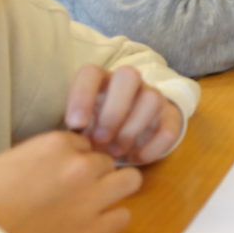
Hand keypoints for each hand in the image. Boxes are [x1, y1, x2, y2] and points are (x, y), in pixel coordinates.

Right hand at [0, 131, 141, 232]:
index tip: (64, 174)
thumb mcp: (8, 164)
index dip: (75, 160)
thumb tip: (54, 166)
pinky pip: (123, 217)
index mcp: (55, 145)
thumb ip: (41, 159)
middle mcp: (80, 166)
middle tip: (78, 192)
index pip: (84, 144)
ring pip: (130, 181)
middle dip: (96, 175)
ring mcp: (92, 197)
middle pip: (107, 162)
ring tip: (95, 204)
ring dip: (115, 191)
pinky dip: (111, 222)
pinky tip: (93, 228)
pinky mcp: (95, 230)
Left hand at [65, 65, 181, 164]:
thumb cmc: (93, 129)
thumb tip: (64, 143)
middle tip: (99, 140)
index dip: (82, 96)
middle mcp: (128, 82)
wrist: (125, 134)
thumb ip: (73, 129)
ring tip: (116, 152)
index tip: (75, 125)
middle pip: (129, 75)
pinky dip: (153, 146)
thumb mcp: (79, 125)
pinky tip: (135, 159)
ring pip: (152, 98)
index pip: (91, 73)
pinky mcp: (170, 116)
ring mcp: (152, 96)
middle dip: (113, 111)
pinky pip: (169, 125)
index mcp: (100, 80)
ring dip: (132, 128)